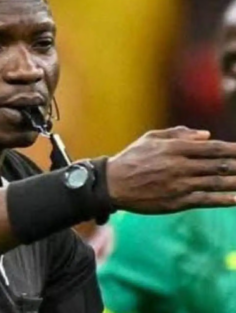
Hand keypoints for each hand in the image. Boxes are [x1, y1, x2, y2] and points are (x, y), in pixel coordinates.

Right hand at [106, 126, 235, 212]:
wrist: (113, 184)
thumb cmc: (132, 158)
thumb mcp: (150, 138)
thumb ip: (178, 134)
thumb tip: (206, 136)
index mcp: (174, 148)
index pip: (212, 148)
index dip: (232, 149)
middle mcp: (180, 166)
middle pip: (218, 165)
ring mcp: (179, 185)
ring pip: (215, 183)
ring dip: (235, 182)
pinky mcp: (176, 202)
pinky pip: (205, 200)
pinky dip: (222, 199)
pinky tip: (235, 199)